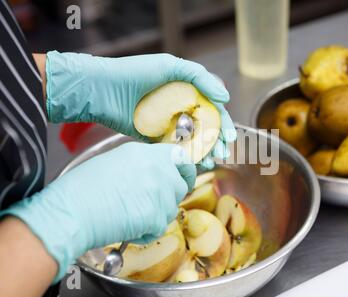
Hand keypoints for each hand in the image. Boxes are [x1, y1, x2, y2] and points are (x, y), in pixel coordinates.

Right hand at [0, 142, 194, 280]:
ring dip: (155, 216)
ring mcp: (159, 193)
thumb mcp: (113, 161)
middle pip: (179, 186)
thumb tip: (150, 175)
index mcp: (145, 153)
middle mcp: (158, 169)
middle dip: (169, 197)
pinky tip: (125, 227)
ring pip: (170, 210)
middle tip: (151, 205)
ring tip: (128, 216)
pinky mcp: (156, 216)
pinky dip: (145, 233)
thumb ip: (139, 165)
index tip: (184, 179)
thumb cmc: (80, 189)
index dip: (184, 170)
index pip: (180, 157)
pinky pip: (158, 228)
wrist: (70, 211)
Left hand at [45, 51, 236, 167]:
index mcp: (186, 90)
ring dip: (203, 151)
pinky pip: (172, 148)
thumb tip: (226, 98)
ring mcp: (166, 124)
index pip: (211, 108)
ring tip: (211, 161)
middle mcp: (178, 108)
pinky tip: (193, 164)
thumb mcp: (171, 66)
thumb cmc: (135, 72)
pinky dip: (184, 156)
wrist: (102, 89)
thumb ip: (200, 78)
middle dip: (216, 141)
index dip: (223, 122)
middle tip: (222, 153)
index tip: (230, 136)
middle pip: (204, 127)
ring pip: (190, 140)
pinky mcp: (152, 138)